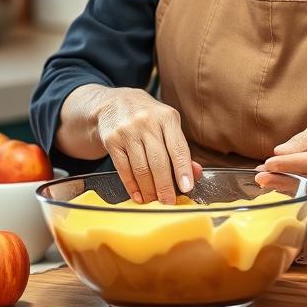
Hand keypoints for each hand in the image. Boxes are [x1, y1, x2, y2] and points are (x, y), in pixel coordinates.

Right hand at [93, 87, 201, 204]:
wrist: (113, 103)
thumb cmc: (148, 117)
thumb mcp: (167, 124)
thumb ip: (181, 148)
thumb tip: (195, 174)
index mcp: (167, 117)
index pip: (177, 147)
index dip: (182, 169)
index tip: (187, 187)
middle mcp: (147, 122)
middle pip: (158, 161)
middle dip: (165, 186)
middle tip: (169, 202)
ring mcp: (127, 130)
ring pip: (140, 167)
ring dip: (149, 189)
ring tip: (154, 201)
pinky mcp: (112, 140)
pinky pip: (123, 169)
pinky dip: (132, 186)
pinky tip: (138, 195)